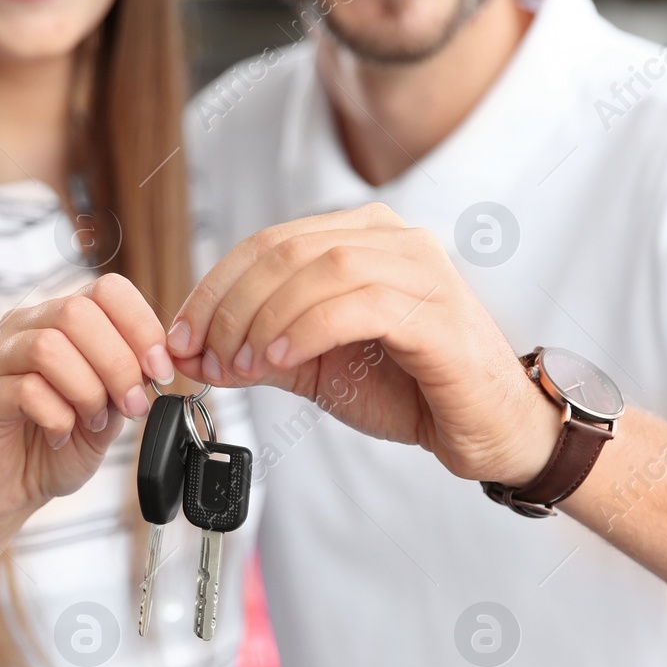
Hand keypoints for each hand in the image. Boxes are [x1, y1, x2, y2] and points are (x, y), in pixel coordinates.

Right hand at [0, 274, 173, 539]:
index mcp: (60, 320)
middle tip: (132, 406)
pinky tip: (61, 435)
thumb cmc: (57, 445)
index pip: (106, 290)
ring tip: (92, 421)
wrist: (12, 489)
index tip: (161, 371)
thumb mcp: (108, 412)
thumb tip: (156, 362)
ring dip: (87, 390)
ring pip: (48, 347)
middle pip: (76, 312)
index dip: (142, 326)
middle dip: (118, 363)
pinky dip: (58, 418)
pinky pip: (26, 391)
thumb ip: (127, 382)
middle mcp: (25, 328)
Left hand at [167, 204, 558, 484]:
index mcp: (361, 238)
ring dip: (262, 319)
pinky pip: (356, 305)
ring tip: (237, 365)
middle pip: (285, 249)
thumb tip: (190, 355)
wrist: (487, 428)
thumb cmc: (412, 390)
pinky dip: (305, 329)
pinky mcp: (437, 313)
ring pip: (318, 269)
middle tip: (200, 356)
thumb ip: (257, 353)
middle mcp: (393, 240)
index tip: (179, 338)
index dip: (213, 288)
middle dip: (228, 305)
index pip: (268, 243)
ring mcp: (420, 271)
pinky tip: (277, 359)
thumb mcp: (317, 368)